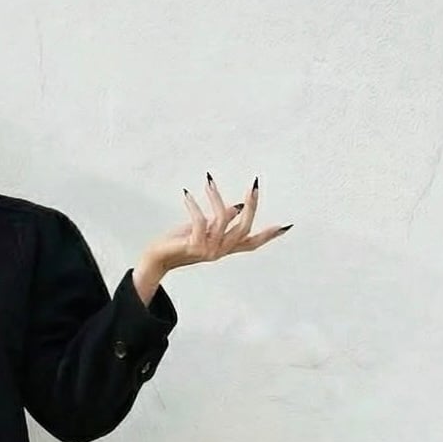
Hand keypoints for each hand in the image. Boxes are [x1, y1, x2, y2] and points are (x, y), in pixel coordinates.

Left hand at [143, 172, 290, 272]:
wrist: (157, 258)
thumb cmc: (178, 242)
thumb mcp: (203, 230)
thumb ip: (221, 221)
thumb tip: (238, 208)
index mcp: (225, 248)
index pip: (251, 243)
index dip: (268, 236)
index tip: (286, 226)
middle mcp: (220, 251)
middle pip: (244, 229)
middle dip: (252, 206)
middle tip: (254, 186)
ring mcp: (208, 251)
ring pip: (222, 220)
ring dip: (216, 198)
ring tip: (209, 183)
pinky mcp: (193, 246)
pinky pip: (200, 221)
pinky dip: (195, 205)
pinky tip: (188, 195)